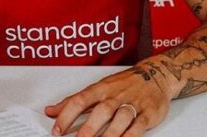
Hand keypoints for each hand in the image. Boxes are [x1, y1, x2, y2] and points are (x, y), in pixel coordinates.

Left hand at [44, 65, 171, 136]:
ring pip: (120, 119)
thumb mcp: (97, 88)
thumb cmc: (124, 84)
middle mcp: (115, 96)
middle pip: (100, 111)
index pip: (80, 100)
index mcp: (101, 88)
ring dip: (109, 135)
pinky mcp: (148, 113)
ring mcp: (133, 104)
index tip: (57, 130)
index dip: (67, 116)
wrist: (156, 75)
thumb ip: (74, 101)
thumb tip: (50, 111)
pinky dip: (130, 136)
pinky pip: (139, 126)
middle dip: (88, 129)